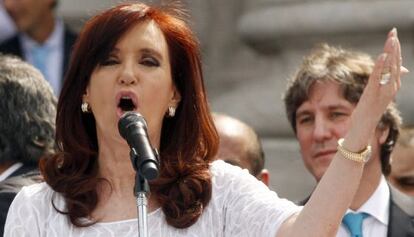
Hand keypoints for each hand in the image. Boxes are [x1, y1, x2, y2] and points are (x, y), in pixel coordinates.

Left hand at [345, 28, 406, 149]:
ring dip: (390, 53)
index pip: (395, 64)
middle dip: (394, 47)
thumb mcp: (377, 94)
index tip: (393, 35)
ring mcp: (383, 92)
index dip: (395, 50)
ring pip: (389, 69)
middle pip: (394, 64)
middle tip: (392, 32)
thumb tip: (398, 70)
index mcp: (391, 86)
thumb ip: (384, 80)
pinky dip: (381, 67)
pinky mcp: (373, 95)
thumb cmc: (368, 111)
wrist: (362, 128)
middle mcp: (391, 88)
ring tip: (391, 39)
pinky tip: (382, 56)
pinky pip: (378, 78)